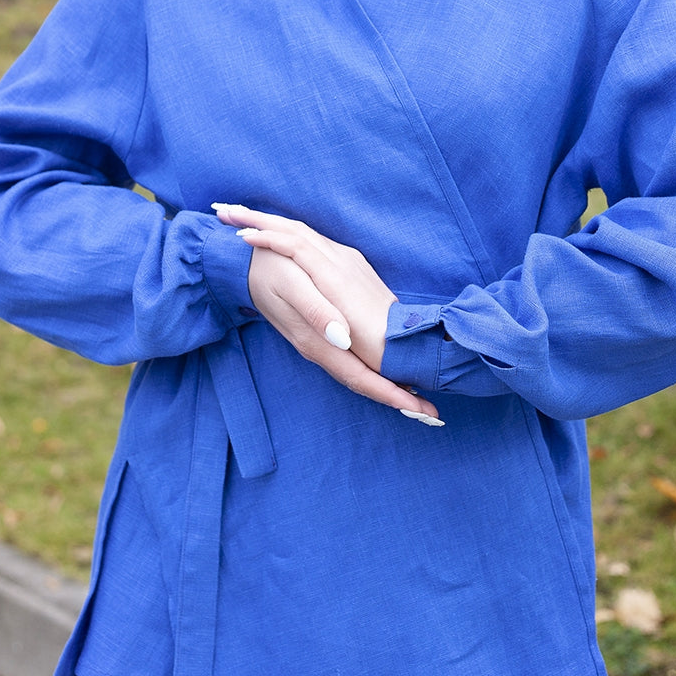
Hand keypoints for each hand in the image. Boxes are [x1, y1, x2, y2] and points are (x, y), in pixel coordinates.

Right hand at [213, 204, 440, 424]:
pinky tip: (390, 366)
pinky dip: (374, 368)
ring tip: (419, 396)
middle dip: (397, 398)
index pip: (360, 378)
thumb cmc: (270, 268)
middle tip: (432, 412)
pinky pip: (352, 358)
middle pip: (363, 381)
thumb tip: (343, 338)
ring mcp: (321, 341)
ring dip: (387, 386)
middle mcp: (322, 347)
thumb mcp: (292, 283)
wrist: (243, 263)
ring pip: (359, 372)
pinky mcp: (322, 330)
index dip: (392, 395)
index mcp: (319, 340)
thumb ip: (316, 309)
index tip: (422, 410)